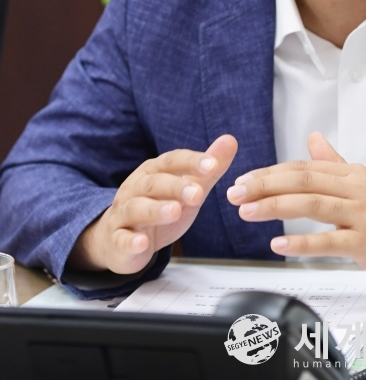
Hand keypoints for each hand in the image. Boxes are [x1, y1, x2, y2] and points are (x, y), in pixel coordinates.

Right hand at [69, 135, 237, 274]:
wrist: (121, 239)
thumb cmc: (161, 207)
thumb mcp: (188, 186)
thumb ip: (209, 167)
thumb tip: (231, 140)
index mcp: (154, 171)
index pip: (172, 161)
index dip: (192, 162)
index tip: (213, 165)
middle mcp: (135, 187)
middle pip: (154, 183)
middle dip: (176, 187)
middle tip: (198, 193)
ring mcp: (123, 213)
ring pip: (136, 208)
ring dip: (154, 209)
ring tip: (174, 211)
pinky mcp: (116, 239)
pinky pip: (121, 239)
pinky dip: (131, 241)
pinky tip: (142, 243)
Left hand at [226, 132, 365, 288]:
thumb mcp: (362, 183)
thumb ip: (334, 163)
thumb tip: (314, 138)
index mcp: (350, 174)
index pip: (303, 168)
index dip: (270, 173)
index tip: (242, 181)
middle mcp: (355, 188)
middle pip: (303, 181)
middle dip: (265, 185)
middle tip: (235, 193)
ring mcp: (362, 214)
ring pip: (313, 205)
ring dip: (275, 207)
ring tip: (247, 212)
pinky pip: (330, 241)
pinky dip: (302, 242)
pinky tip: (279, 243)